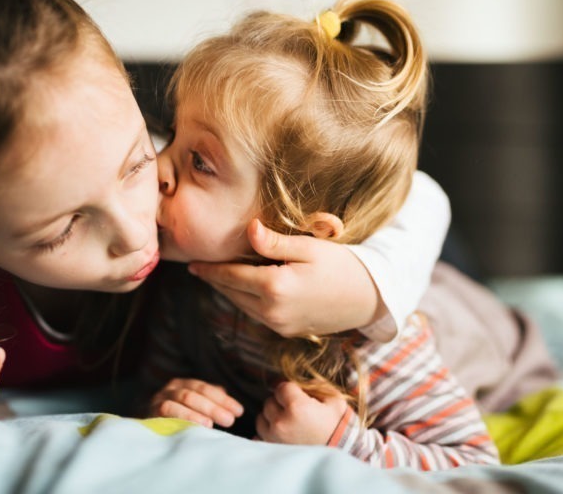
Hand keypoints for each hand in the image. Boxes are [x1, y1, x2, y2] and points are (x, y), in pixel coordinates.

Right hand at [149, 378, 242, 428]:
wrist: (142, 430)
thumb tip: (225, 394)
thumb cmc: (173, 417)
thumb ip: (207, 400)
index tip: (239, 411)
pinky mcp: (151, 411)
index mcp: (184, 384)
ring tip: (213, 424)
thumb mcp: (191, 406)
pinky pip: (168, 410)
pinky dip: (184, 417)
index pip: (206, 388)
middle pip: (196, 392)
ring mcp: (160, 398)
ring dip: (200, 411)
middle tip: (230, 420)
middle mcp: (171, 388)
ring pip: (184, 398)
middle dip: (215, 406)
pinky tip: (197, 426)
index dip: (223, 399)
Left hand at [188, 219, 382, 336]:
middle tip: (198, 269)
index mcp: (274, 287)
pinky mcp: (287, 332)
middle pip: (232, 293)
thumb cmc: (342, 265)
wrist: (370, 298)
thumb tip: (249, 230)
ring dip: (228, 292)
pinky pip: (257, 315)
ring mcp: (279, 326)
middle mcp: (272, 311)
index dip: (210, 269)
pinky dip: (245, 302)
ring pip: (242, 307)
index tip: (191, 264)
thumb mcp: (309, 247)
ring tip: (216, 277)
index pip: (231, 276)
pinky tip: (243, 290)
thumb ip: (274, 242)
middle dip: (214, 281)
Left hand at [255, 381, 347, 444]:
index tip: (300, 398)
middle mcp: (280, 423)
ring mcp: (273, 438)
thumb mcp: (333, 399)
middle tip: (296, 412)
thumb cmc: (339, 427)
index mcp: (296, 407)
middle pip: (269, 402)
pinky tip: (282, 435)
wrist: (343, 456)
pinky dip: (267, 434)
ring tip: (288, 424)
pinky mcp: (270, 451)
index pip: (281, 387)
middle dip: (280, 404)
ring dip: (271, 418)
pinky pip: (259, 436)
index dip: (291, 390)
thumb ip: (313, 385)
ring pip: (261, 418)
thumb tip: (297, 381)